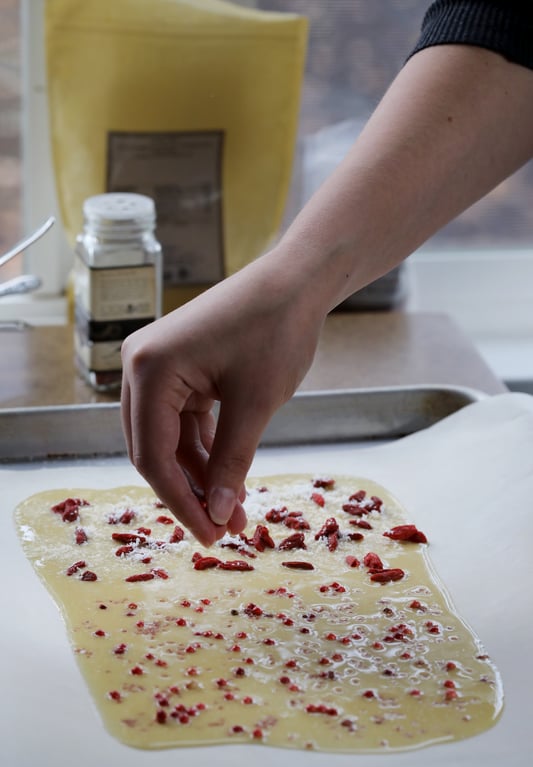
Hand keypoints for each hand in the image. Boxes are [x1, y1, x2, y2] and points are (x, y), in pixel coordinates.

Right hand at [120, 254, 323, 546]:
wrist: (296, 280)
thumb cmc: (277, 330)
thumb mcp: (255, 404)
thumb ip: (232, 462)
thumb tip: (220, 515)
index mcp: (150, 370)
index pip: (153, 455)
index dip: (181, 502)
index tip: (211, 536)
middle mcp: (141, 366)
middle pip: (154, 449)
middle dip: (189, 491)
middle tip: (224, 528)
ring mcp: (159, 365)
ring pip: (171, 438)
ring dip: (201, 474)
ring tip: (235, 511)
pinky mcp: (180, 367)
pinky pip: (185, 420)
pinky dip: (206, 448)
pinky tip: (229, 478)